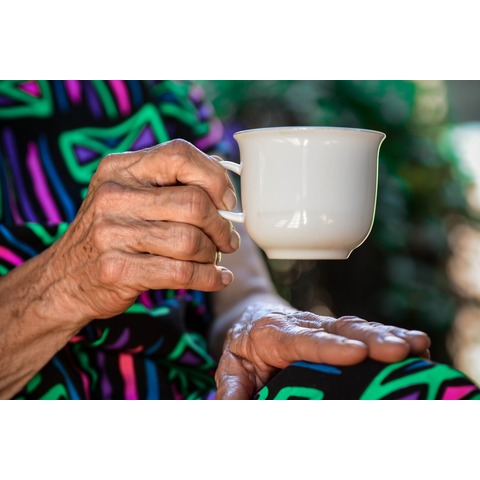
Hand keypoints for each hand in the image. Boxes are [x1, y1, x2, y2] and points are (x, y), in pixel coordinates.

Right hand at [44, 139, 239, 324]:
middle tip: (227, 239)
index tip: (227, 201)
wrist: (63, 279)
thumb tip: (222, 176)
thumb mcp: (127, 195)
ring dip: (213, 253)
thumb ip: (167, 182)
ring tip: (215, 258)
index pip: (180, 154)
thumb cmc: (110, 233)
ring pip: (191, 240)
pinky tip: (218, 278)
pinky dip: (210, 278)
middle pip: (194, 203)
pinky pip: (182, 273)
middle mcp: (113, 196)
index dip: (214, 177)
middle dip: (221, 225)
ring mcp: (112, 234)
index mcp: (119, 168)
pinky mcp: (118, 270)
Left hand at [214, 304, 430, 398]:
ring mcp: (324, 326)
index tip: (355, 353)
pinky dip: (391, 335)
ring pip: (356, 326)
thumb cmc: (244, 346)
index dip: (328, 346)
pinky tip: (416, 345)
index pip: (301, 340)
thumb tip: (228, 411)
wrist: (253, 316)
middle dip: (369, 338)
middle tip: (398, 350)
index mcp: (274, 333)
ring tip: (417, 345)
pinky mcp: (339, 331)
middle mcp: (304, 325)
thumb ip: (232, 389)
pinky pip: (365, 330)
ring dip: (387, 335)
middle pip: (338, 329)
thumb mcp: (231, 367)